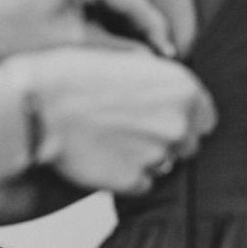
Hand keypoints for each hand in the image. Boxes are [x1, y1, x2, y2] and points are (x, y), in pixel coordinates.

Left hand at [0, 0, 176, 62]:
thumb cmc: (11, 44)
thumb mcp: (73, 49)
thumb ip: (116, 53)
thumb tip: (153, 62)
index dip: (154, 29)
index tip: (171, 55)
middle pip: (124, 4)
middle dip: (143, 35)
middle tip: (164, 65)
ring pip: (111, 14)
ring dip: (126, 40)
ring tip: (143, 68)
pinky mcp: (59, 0)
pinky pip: (94, 19)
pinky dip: (107, 41)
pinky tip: (117, 63)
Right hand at [20, 44, 216, 194]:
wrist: (41, 108)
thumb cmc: (75, 78)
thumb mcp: (130, 63)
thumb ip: (162, 85)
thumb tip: (175, 103)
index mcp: (184, 89)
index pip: (204, 118)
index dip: (182, 118)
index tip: (159, 118)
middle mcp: (178, 124)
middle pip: (188, 145)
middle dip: (165, 140)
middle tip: (129, 130)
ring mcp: (157, 156)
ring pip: (163, 165)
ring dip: (144, 158)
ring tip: (109, 140)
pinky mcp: (133, 182)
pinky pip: (140, 184)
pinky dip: (125, 176)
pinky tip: (102, 157)